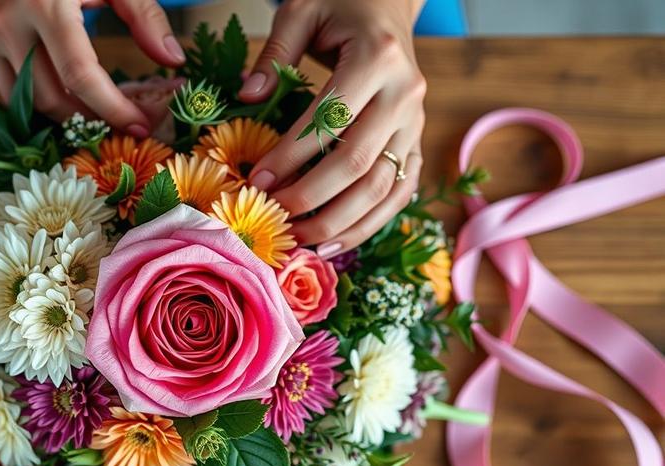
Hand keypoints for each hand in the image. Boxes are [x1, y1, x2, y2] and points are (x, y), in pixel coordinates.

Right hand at [0, 0, 185, 135]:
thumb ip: (145, 15)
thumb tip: (172, 59)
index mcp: (46, 4)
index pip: (80, 75)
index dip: (112, 108)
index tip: (141, 125)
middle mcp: (11, 24)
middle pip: (53, 98)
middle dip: (94, 120)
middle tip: (128, 123)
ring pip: (29, 104)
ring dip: (68, 119)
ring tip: (103, 116)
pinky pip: (12, 91)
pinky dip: (43, 104)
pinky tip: (75, 103)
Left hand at [240, 0, 426, 252]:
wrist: (387, 4)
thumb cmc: (339, 6)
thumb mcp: (301, 11)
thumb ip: (274, 53)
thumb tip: (247, 97)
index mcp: (377, 59)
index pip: (329, 121)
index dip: (291, 157)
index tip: (256, 182)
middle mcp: (405, 96)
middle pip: (357, 163)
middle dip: (310, 198)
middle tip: (272, 218)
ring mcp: (417, 124)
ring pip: (382, 188)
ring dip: (340, 223)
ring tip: (301, 242)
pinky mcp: (417, 144)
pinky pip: (398, 194)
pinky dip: (368, 225)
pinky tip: (334, 243)